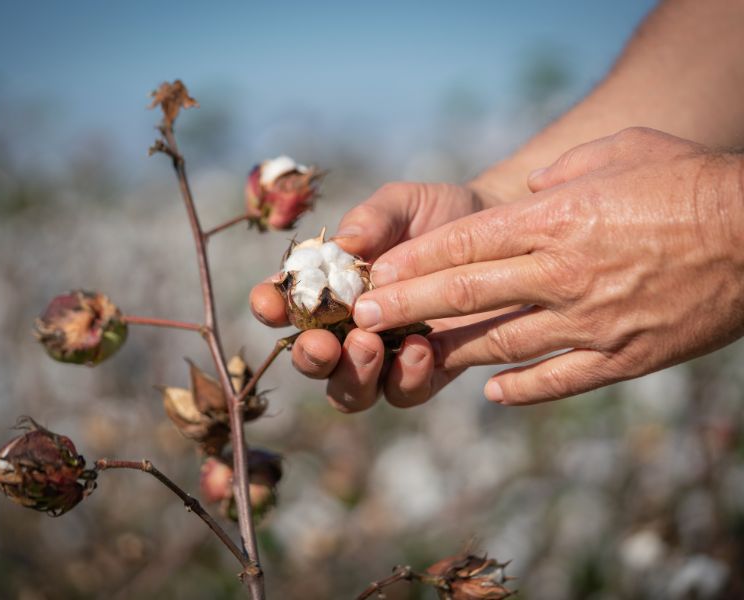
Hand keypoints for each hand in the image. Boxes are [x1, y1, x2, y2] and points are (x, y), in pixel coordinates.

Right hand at [250, 182, 498, 411]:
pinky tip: (420, 350)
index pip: (285, 305)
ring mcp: (386, 356)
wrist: (498, 229)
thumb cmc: (436, 213)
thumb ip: (372, 219)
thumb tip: (344, 243)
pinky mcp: (427, 372)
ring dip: (353, 375)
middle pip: (312, 361)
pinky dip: (405, 378)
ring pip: (350, 391)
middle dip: (310, 357)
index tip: (269, 302)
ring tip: (369, 345)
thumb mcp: (402, 204)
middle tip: (324, 342)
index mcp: (327, 288)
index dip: (269, 307)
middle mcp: (348, 329)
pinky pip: (405, 393)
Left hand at [355, 127, 743, 404]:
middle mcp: (561, 273)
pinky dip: (520, 390)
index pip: (463, 244)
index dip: (412, 263)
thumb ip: (564, 175)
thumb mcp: (622, 153)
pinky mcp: (622, 357)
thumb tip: (529, 193)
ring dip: (449, 352)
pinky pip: (557, 379)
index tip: (373, 277)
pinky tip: (491, 394)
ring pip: (500, 343)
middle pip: (465, 294)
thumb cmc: (690, 180)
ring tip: (410, 358)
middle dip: (406, 307)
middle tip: (363, 322)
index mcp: (556, 220)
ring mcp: (589, 320)